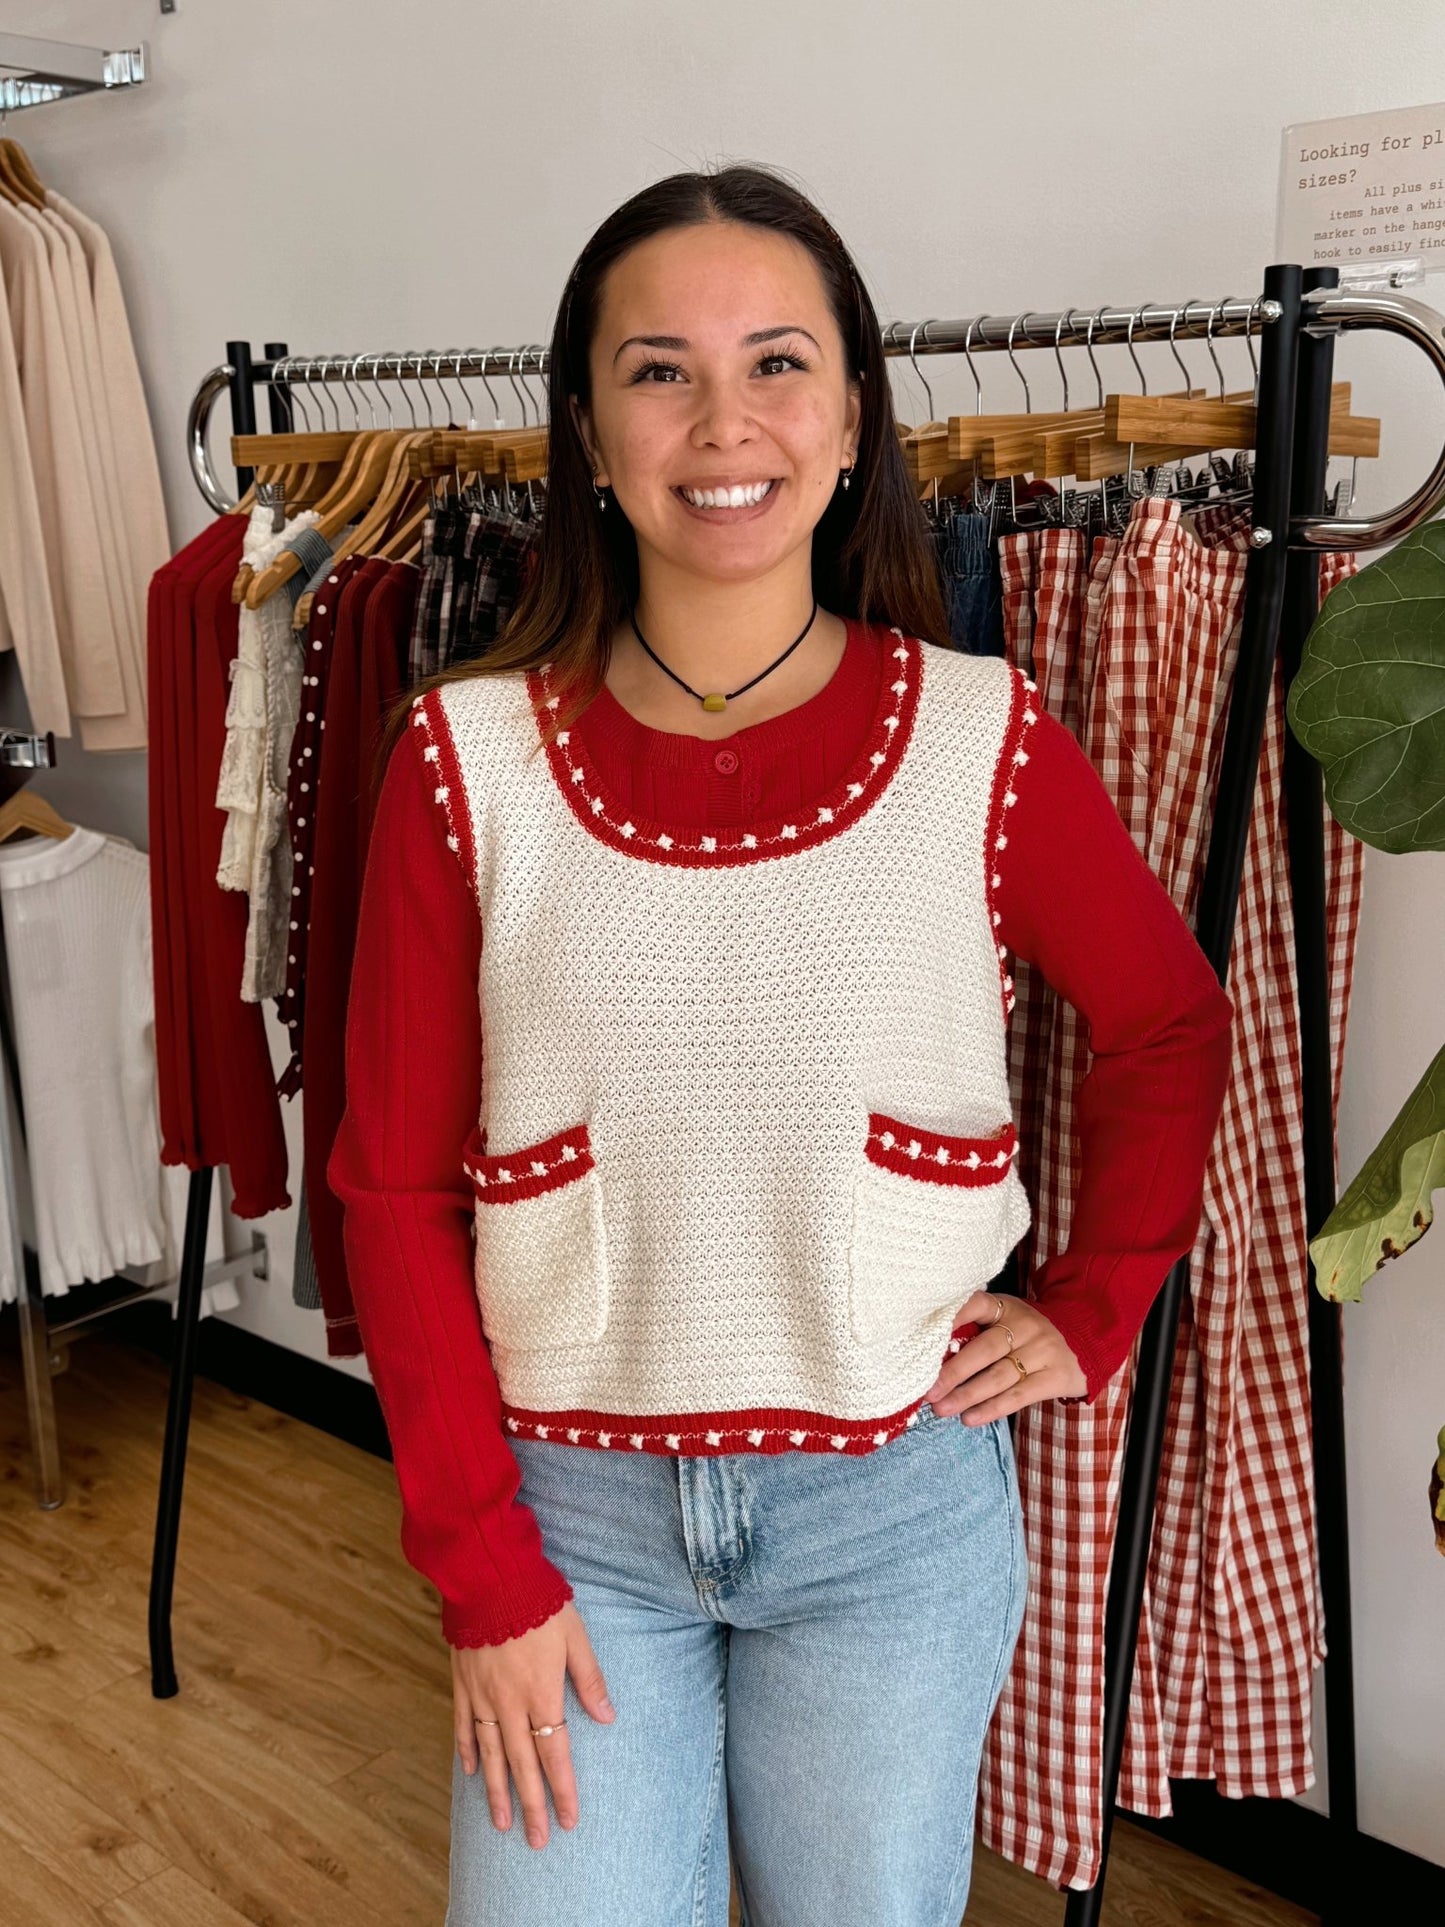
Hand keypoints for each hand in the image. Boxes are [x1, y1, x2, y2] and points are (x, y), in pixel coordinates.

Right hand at [452, 1600, 615, 1849]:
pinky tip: (472, 1774)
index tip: (570, 1820)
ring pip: (492, 1756)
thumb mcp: (575, 1637)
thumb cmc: (539, 1604)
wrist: (490, 1578)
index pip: (556, 1753)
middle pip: (523, 1765)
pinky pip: (464, 1727)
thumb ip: (590, 1679)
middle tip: (538, 1840)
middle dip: (531, 1806)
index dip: (563, 1789)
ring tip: (501, 1825)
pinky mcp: (463, 1685)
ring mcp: (483, 1698)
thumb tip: (607, 1718)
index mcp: (542, 1693)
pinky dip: (468, 1752)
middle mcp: (510, 1705)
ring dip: (498, 1792)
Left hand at [920, 1290, 1086, 1421]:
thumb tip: (931, 1358)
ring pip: (998, 1377)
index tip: (925, 1334)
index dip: (953, 1316)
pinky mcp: (1056, 1377)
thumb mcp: (1008, 1320)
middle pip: (984, 1349)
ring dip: (967, 1395)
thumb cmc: (1028, 1334)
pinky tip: (969, 1418)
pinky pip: (1018, 1396)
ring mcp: (1043, 1351)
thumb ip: (977, 1331)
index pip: (977, 1304)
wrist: (1085, 1339)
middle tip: (927, 1391)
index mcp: (1006, 1308)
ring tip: (941, 1409)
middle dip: (953, 1373)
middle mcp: (1025, 1326)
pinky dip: (991, 1409)